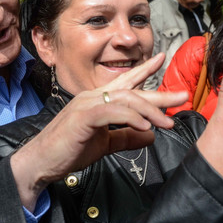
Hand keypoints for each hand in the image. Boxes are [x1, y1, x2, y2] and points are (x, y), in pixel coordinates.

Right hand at [11, 54, 187, 209]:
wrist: (41, 162)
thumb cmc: (68, 151)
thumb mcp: (104, 144)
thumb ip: (125, 138)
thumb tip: (151, 136)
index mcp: (96, 100)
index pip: (124, 82)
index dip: (143, 71)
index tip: (161, 59)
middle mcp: (92, 97)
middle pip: (131, 89)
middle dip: (158, 93)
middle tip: (182, 95)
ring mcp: (86, 104)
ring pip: (126, 99)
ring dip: (150, 111)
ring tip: (167, 122)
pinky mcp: (83, 116)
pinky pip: (114, 112)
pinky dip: (132, 119)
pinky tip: (146, 128)